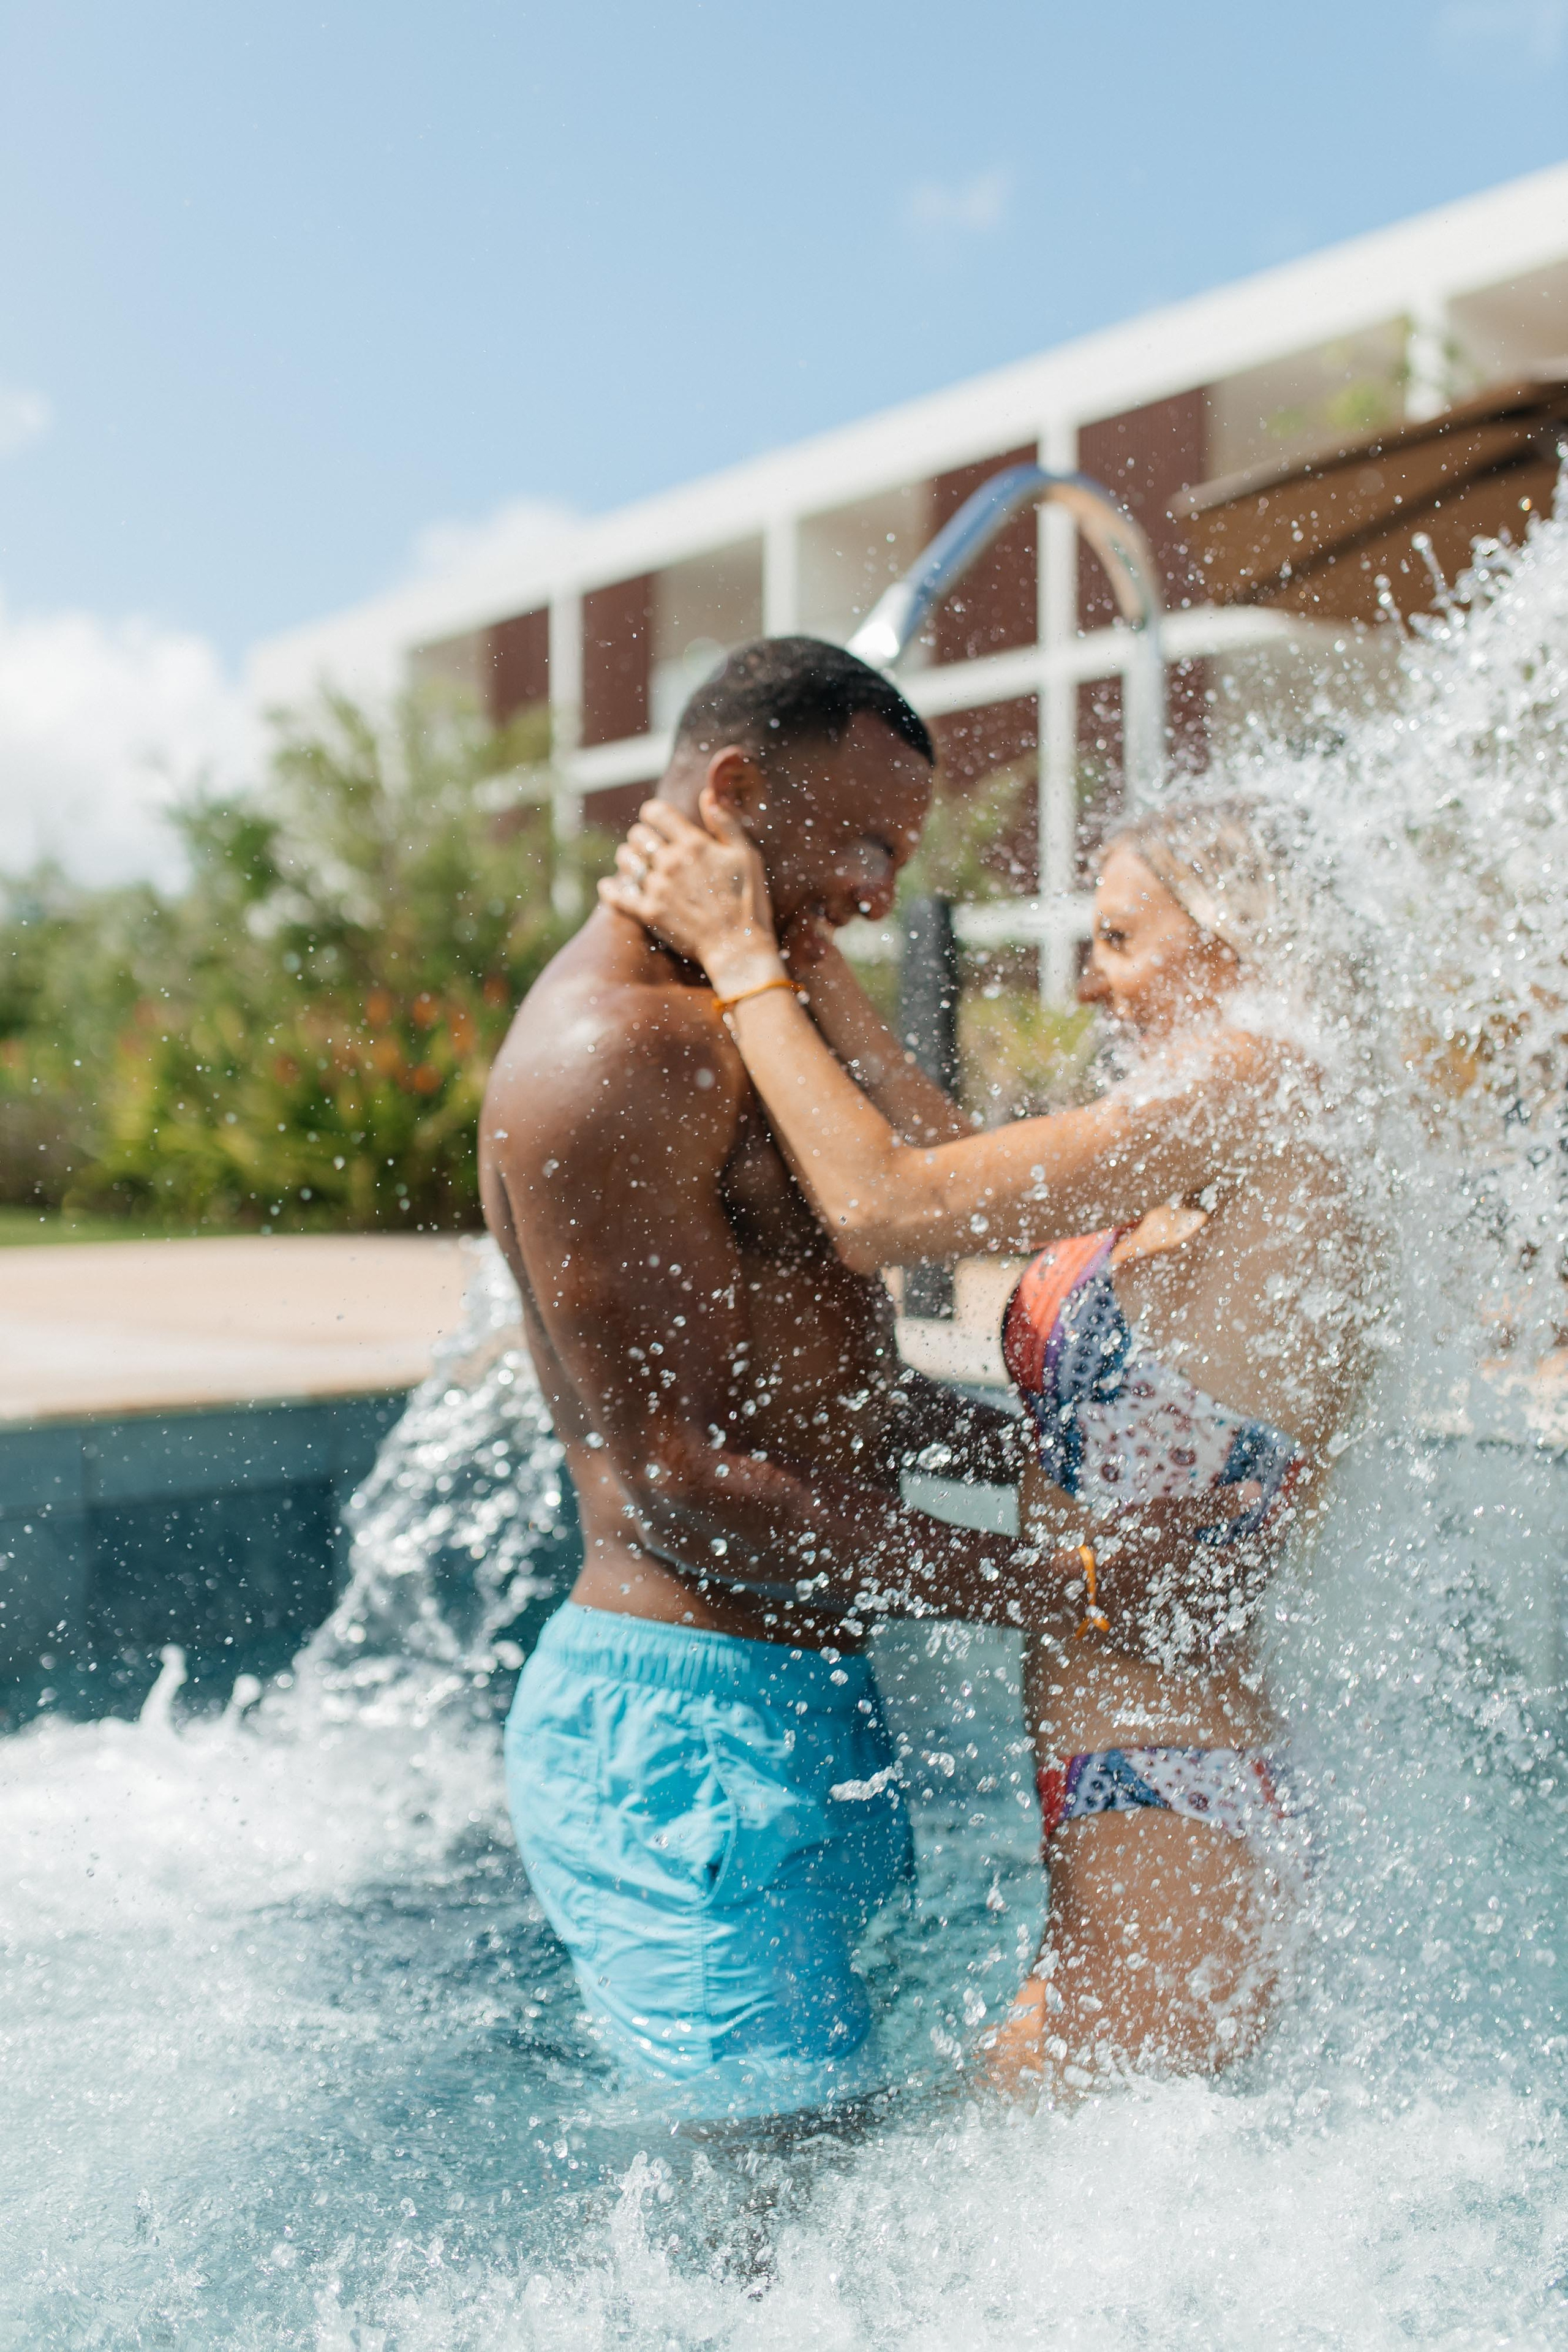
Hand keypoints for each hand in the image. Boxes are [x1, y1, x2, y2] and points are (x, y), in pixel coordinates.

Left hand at [599, 788, 781, 995]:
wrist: (738, 948)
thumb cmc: (747, 901)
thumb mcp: (746, 855)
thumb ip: (726, 823)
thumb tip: (707, 795)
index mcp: (693, 844)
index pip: (657, 812)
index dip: (653, 812)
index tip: (655, 819)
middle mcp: (670, 862)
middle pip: (638, 835)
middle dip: (641, 836)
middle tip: (646, 844)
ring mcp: (657, 888)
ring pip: (626, 861)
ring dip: (627, 858)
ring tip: (633, 862)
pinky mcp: (648, 913)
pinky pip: (618, 896)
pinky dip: (610, 889)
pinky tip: (608, 886)